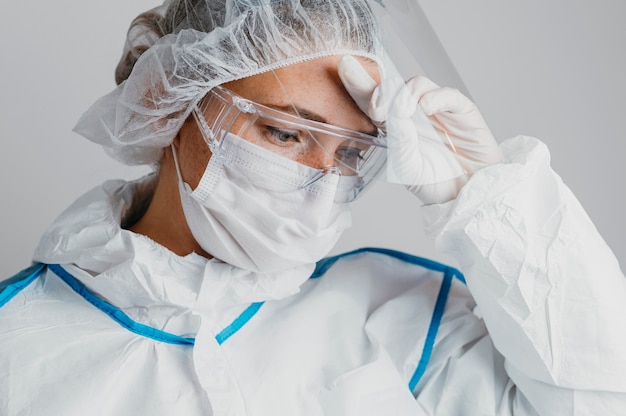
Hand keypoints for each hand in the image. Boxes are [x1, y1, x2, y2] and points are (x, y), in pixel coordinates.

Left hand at [338, 55, 501, 203]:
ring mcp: (437, 109)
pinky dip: (434, 97)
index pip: (372, 100)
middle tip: (377, 110)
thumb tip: (394, 113)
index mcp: (394, 126)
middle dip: (380, 92)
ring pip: (417, 84)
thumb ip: (399, 141)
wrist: (466, 193)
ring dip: (405, 94)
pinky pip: (447, 94)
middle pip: (392, 86)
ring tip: (402, 112)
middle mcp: (413, 113)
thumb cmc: (435, 182)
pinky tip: (426, 109)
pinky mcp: (461, 109)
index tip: (344, 65)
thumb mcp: (407, 167)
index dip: (358, 82)